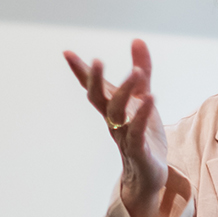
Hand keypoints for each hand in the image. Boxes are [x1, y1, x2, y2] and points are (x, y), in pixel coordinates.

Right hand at [64, 39, 169, 216]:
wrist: (149, 176)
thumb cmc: (143, 135)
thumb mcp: (144, 98)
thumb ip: (142, 70)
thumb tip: (136, 40)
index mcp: (112, 109)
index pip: (94, 87)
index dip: (81, 72)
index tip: (67, 53)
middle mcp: (114, 122)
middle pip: (100, 99)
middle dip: (96, 81)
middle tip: (97, 60)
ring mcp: (125, 136)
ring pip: (119, 114)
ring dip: (126, 93)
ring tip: (136, 72)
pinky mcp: (139, 151)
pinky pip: (137, 132)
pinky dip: (142, 116)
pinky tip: (150, 99)